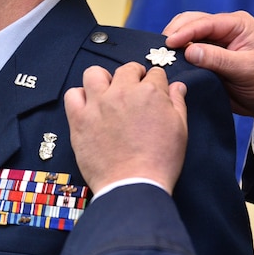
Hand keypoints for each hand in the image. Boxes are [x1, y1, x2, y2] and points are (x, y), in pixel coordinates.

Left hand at [64, 63, 187, 195]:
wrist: (133, 185)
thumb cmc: (160, 161)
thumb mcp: (180, 130)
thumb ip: (177, 103)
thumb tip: (177, 86)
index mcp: (150, 92)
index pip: (154, 73)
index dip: (156, 83)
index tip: (154, 93)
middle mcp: (122, 92)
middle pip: (126, 69)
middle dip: (133, 76)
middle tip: (133, 91)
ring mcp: (98, 104)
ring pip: (94, 74)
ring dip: (103, 80)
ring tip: (107, 94)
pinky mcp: (79, 119)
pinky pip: (72, 95)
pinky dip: (79, 98)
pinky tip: (88, 108)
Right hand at [163, 11, 253, 136]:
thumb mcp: (246, 69)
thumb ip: (218, 59)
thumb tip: (189, 51)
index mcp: (237, 24)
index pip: (205, 22)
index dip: (185, 31)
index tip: (169, 43)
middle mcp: (224, 30)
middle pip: (191, 23)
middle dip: (175, 34)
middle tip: (161, 50)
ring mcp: (215, 43)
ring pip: (187, 37)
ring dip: (175, 45)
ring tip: (162, 56)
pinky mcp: (209, 58)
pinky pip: (189, 53)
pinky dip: (179, 56)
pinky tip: (170, 63)